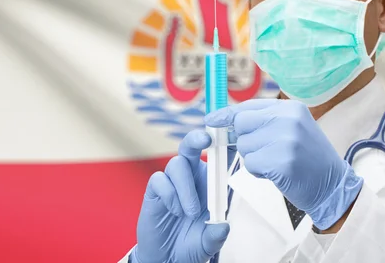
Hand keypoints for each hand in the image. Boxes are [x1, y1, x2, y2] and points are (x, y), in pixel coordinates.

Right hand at [132, 130, 230, 262]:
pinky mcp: (155, 190)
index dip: (222, 141)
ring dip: (186, 188)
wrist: (168, 257)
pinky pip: (160, 180)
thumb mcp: (209, 243)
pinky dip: (169, 194)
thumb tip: (223, 227)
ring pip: (177, 163)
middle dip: (198, 138)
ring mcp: (172, 181)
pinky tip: (174, 210)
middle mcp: (191, 175)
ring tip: (189, 213)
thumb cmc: (192, 243)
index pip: (217, 156)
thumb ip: (216, 235)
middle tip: (205, 140)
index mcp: (210, 181)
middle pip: (191, 145)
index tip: (229, 134)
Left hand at [204, 99, 362, 229]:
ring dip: (253, 158)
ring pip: (245, 145)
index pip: (249, 106)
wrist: (333, 185)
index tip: (212, 119)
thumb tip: (226, 120)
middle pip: (242, 123)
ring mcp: (286, 139)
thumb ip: (265, 121)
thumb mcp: (292, 129)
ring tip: (276, 162)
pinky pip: (251, 164)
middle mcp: (289, 119)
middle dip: (245, 140)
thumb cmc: (308, 159)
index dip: (227, 114)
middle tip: (263, 151)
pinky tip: (276, 173)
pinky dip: (258, 172)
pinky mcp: (282, 161)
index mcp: (291, 108)